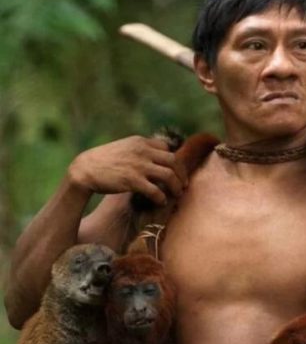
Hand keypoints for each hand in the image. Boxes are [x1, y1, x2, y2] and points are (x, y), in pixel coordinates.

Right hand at [68, 136, 185, 205]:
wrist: (83, 169)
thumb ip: (140, 150)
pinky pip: (156, 191)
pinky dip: (162, 198)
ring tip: (176, 194)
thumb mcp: (124, 148)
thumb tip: (157, 159)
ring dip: (176, 187)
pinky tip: (161, 201)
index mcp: (140, 142)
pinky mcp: (133, 180)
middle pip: (174, 161)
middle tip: (183, 185)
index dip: (174, 161)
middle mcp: (142, 151)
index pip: (167, 148)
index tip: (176, 171)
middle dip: (181, 174)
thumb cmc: (103, 161)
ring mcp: (138, 165)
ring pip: (169, 176)